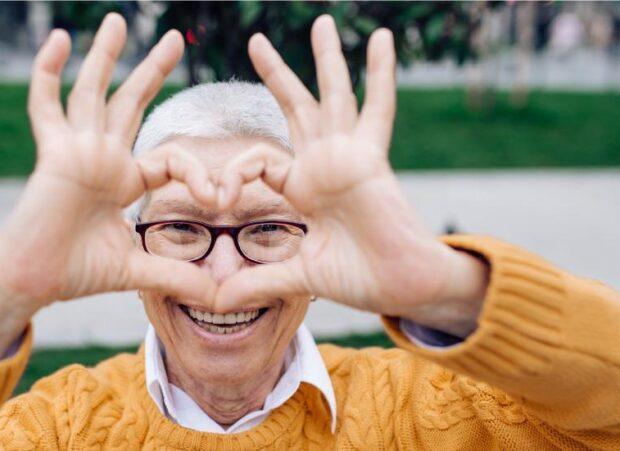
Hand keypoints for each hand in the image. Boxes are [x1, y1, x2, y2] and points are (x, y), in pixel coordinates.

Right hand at [0, 14, 217, 360]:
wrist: (33, 282)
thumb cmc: (75, 274)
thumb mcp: (136, 271)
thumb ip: (174, 276)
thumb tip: (216, 296)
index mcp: (123, 180)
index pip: (169, 159)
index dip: (197, 173)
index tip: (218, 197)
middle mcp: (101, 158)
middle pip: (130, 103)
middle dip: (153, 70)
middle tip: (176, 38)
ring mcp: (75, 151)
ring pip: (93, 93)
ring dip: (106, 56)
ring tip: (120, 21)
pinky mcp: (53, 154)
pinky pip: (46, 104)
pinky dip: (48, 71)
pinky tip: (59, 38)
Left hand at [214, 16, 488, 336]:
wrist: (401, 287)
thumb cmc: (359, 279)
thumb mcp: (298, 277)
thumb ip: (260, 281)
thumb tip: (218, 303)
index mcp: (303, 187)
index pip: (258, 162)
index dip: (231, 174)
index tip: (218, 199)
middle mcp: (323, 164)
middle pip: (295, 107)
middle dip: (276, 74)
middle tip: (255, 40)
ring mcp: (348, 156)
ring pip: (332, 96)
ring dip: (325, 59)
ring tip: (320, 21)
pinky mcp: (370, 158)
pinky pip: (377, 108)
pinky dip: (379, 74)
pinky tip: (380, 39)